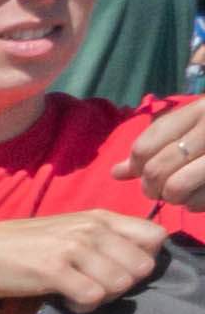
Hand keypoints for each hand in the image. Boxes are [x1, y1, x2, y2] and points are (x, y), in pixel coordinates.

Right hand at [0, 209, 181, 313]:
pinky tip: (68, 300)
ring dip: (104, 296)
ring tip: (81, 292)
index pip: (155, 237)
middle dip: (125, 283)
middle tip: (99, 285)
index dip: (145, 258)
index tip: (121, 267)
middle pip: (142, 266)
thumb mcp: (72, 230)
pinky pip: (92, 297)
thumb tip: (138, 260)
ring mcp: (74, 249)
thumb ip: (106, 238)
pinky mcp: (55, 271)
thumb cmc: (25, 245)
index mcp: (100, 217)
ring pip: (120, 283)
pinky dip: (83, 306)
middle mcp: (92, 229)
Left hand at [126, 100, 204, 214]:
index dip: (137, 165)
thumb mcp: (196, 126)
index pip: (146, 146)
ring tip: (182, 190)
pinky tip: (200, 194)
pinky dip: (193, 204)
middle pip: (157, 170)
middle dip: (152, 186)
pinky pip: (197, 203)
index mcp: (202, 108)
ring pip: (175, 189)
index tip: (144, 170)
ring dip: (173, 197)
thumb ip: (157, 145)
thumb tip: (117, 172)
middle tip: (161, 187)